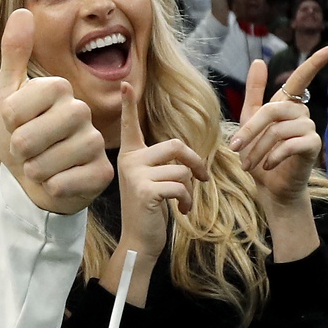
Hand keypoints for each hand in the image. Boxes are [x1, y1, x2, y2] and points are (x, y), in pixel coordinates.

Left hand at [0, 9, 110, 213]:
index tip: (16, 123)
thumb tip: (22, 11)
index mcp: (59, 88)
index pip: (14, 110)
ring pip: (45, 165)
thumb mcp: (7, 95)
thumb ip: (14, 54)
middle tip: (28, 149)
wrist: (37, 178)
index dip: (6, 123)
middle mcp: (82, 110)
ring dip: (34, 171)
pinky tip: (59, 180)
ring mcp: (95, 142)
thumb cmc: (20, 134)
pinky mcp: (103, 173)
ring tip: (41, 165)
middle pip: (27, 139)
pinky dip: (52, 187)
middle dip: (18, 151)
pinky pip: (63, 185)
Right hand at [116, 82, 208, 255]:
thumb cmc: (149, 212)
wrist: (138, 242)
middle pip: (174, 145)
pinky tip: (181, 211)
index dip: (127, 105)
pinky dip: (187, 200)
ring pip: (181, 168)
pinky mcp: (144, 190)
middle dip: (194, 161)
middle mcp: (129, 162)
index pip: (129, 126)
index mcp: (130, 156)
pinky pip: (180, 185)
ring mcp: (135, 175)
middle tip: (202, 177)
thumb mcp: (152, 183)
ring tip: (183, 202)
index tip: (125, 85)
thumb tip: (187, 158)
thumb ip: (161, 165)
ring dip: (190, 188)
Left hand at [229, 45, 327, 206]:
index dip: (316, 62)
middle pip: (272, 110)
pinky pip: (291, 143)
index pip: (302, 78)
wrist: (269, 187)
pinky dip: (274, 155)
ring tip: (249, 163)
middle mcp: (301, 112)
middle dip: (250, 130)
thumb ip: (254, 92)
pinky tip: (268, 165)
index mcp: (286, 104)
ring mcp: (310, 128)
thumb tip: (259, 61)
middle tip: (235, 147)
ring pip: (278, 129)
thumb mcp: (249, 120)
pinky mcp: (314, 145)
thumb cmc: (259, 154)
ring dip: (258, 147)